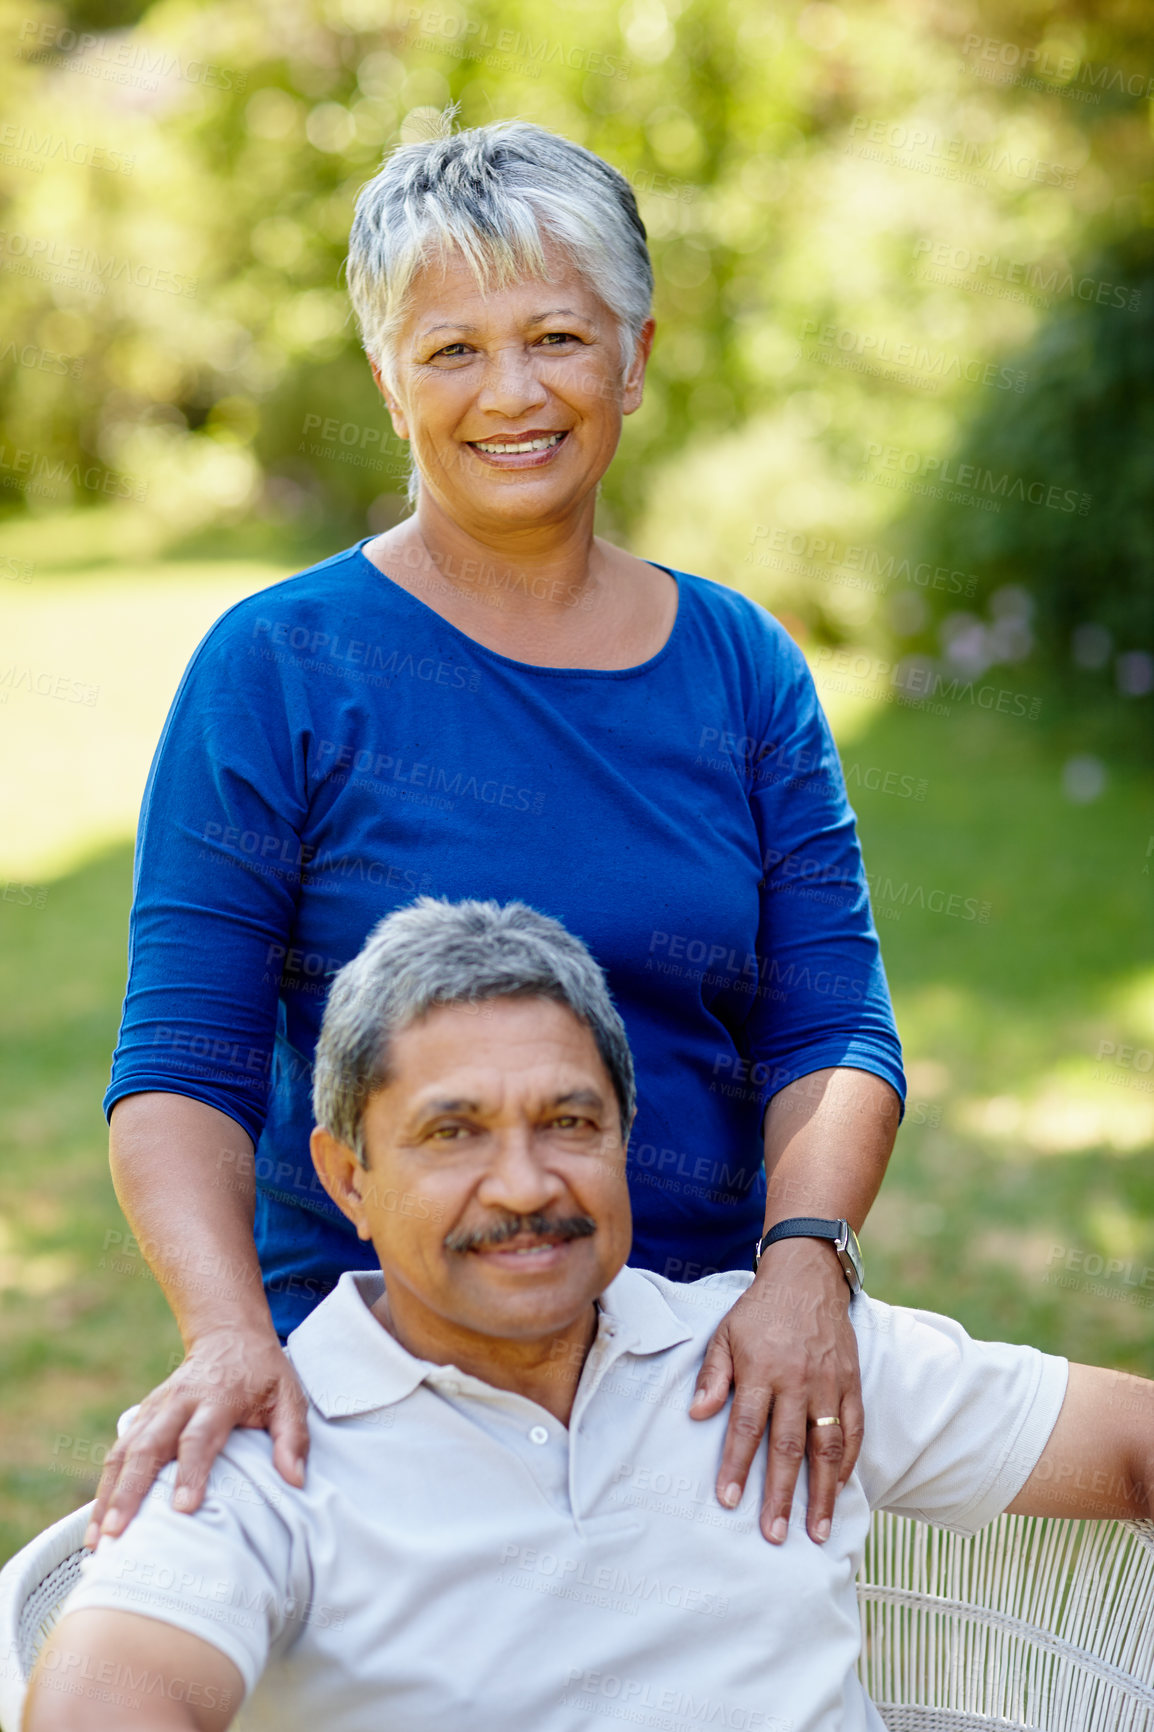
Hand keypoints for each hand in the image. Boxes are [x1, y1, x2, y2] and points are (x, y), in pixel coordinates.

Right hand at [85, 1326, 309, 1549]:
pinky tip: (96, 1524)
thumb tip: (296, 1479)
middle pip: (148, 1446)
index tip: (183, 1508)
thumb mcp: (289, 1395)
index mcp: (218, 1397)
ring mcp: (156, 1408)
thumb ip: (292, 1437)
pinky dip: (104, 1487)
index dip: (191, 1471)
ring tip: (99, 1541)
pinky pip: (117, 1452)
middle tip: (118, 1532)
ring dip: (108, 1495)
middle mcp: (180, 1401)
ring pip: (124, 1450)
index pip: (199, 1437)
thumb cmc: (263, 1373)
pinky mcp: (142, 1415)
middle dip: (130, 1490)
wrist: (229, 1335)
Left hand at [689, 1237, 863, 1543]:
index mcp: (761, 1369)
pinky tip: (840, 1488)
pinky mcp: (851, 1382)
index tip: (730, 1500)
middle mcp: (797, 1381)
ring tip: (818, 1530)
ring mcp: (828, 1384)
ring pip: (826, 1446)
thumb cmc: (760, 1310)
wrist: (807, 1276)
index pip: (747, 1426)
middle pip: (788, 1446)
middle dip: (781, 1494)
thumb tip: (696, 1414)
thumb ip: (713, 1375)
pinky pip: (853, 1428)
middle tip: (774, 1534)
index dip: (737, 1465)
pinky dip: (848, 1461)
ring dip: (823, 1492)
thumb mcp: (725, 1333)